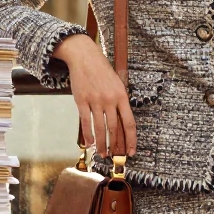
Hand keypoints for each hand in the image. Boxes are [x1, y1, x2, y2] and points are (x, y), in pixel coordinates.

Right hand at [53, 34, 136, 157]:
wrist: (84, 57)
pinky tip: (90, 143)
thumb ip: (119, 102)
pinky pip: (86, 122)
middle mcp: (110, 100)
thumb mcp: (117, 83)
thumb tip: (121, 123)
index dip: (131, 139)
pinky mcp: (82, 101)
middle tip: (115, 156)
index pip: (129, 123)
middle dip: (115, 145)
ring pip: (100, 128)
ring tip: (102, 153)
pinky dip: (88, 134)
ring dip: (102, 144)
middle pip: (114, 128)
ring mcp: (95, 100)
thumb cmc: (102, 70)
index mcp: (122, 96)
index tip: (131, 151)